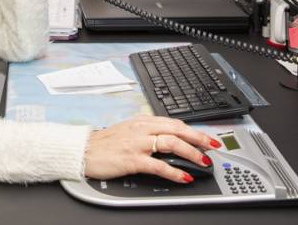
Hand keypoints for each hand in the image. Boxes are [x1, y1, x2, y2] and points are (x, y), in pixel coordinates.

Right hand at [83, 115, 220, 182]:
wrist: (83, 150)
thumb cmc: (105, 143)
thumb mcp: (129, 130)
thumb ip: (148, 131)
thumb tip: (169, 137)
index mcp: (143, 120)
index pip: (175, 122)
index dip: (194, 129)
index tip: (206, 137)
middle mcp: (143, 129)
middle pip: (178, 129)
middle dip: (199, 138)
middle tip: (214, 146)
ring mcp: (138, 143)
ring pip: (172, 143)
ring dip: (191, 153)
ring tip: (203, 161)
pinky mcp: (133, 159)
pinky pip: (159, 165)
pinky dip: (174, 171)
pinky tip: (184, 177)